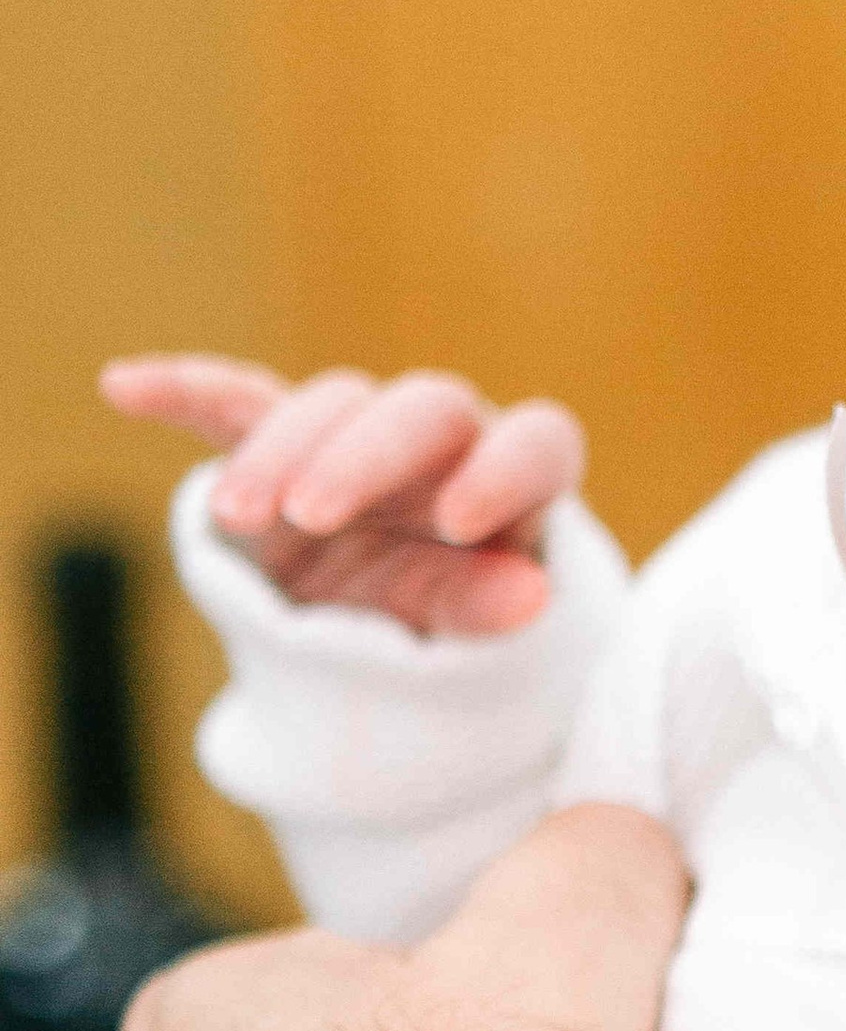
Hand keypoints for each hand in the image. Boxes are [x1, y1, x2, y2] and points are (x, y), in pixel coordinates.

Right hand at [101, 353, 586, 637]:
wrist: (381, 644)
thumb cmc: (441, 631)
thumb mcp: (460, 629)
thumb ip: (482, 606)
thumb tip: (533, 596)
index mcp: (516, 482)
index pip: (537, 443)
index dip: (504, 471)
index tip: (461, 523)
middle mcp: (447, 446)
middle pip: (420, 410)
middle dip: (360, 457)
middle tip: (310, 514)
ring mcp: (362, 438)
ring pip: (330, 407)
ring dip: (277, 453)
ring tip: (238, 517)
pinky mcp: (285, 446)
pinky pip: (237, 403)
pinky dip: (186, 392)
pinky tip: (123, 387)